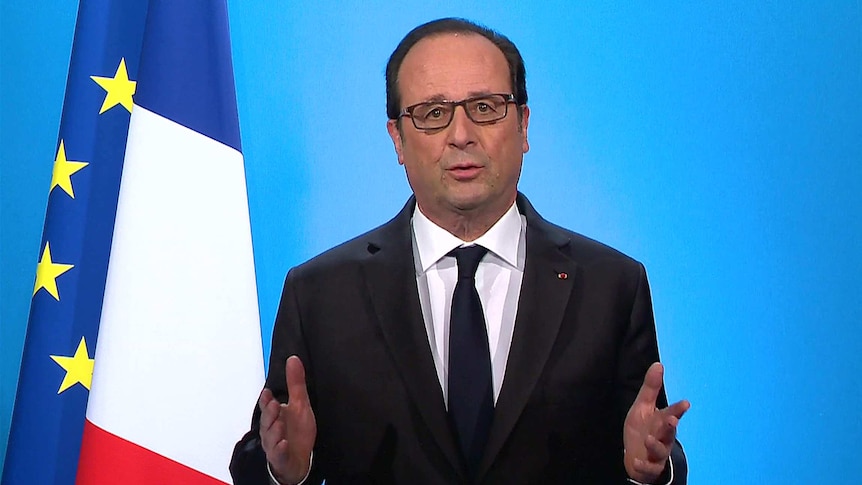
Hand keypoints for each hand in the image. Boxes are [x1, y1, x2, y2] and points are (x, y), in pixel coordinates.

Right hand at [259, 355, 316, 483]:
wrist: (299, 458)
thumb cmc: (296, 430)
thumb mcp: (300, 404)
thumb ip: (295, 383)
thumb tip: (293, 359)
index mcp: (274, 415)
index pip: (267, 406)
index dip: (266, 400)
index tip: (267, 393)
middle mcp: (271, 429)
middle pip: (267, 421)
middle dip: (269, 413)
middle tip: (274, 405)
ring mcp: (274, 444)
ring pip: (270, 437)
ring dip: (274, 431)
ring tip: (279, 424)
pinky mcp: (280, 457)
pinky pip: (278, 454)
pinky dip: (280, 449)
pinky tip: (284, 444)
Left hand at [623, 362, 689, 482]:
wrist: (636, 455)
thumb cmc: (643, 427)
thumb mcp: (643, 406)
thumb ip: (651, 387)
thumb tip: (658, 364)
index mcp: (662, 421)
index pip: (671, 413)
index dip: (678, 409)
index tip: (685, 403)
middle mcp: (663, 437)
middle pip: (668, 431)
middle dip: (670, 426)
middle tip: (672, 420)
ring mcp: (657, 453)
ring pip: (659, 449)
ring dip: (655, 444)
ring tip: (648, 438)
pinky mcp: (649, 466)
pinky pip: (647, 467)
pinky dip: (642, 466)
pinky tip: (636, 462)